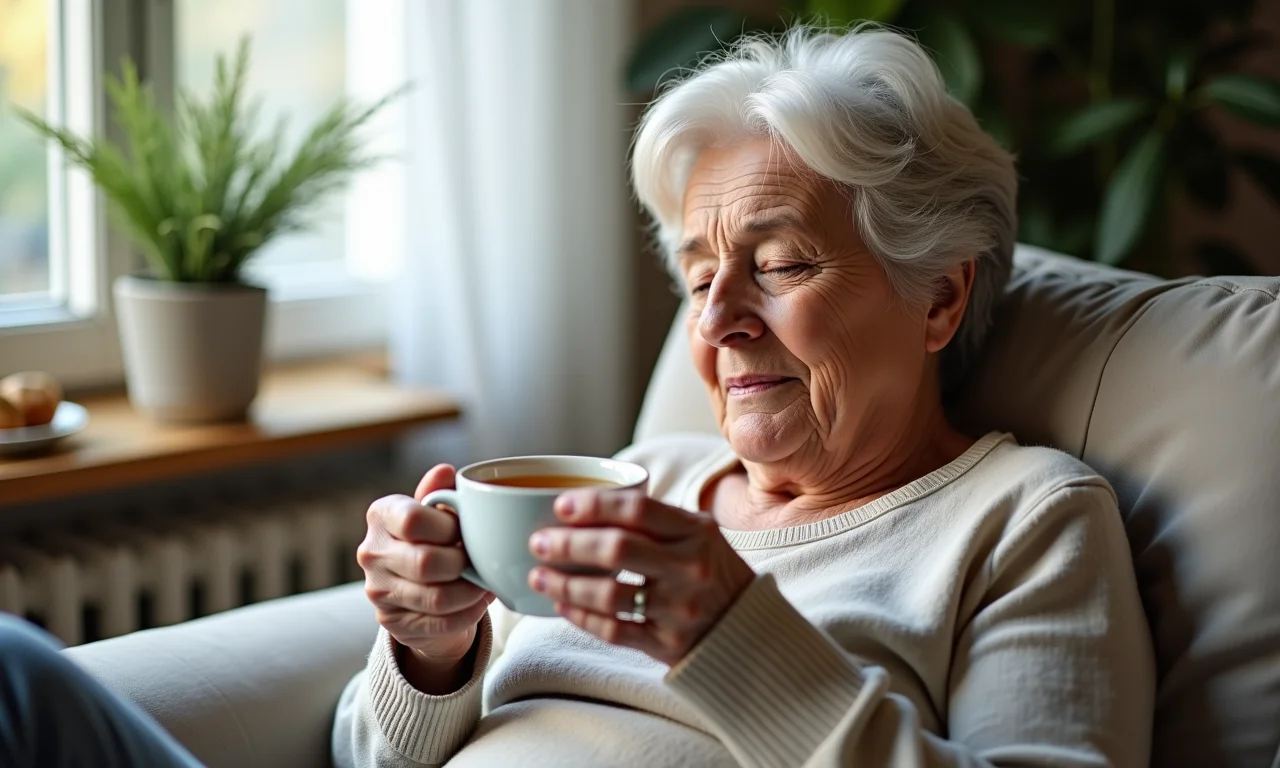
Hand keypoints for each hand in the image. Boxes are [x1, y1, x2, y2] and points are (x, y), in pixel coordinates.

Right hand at [358, 465, 493, 679]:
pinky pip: (440, 622)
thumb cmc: (433, 540)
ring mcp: (377, 590)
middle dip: (464, 563)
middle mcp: (371, 551)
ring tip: (485, 583)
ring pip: (436, 597)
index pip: (413, 520)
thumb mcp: (436, 512)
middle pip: (426, 562)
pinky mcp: (391, 621)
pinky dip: (468, 613)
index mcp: (381, 514)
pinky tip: (477, 602)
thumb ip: (440, 493)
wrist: (418, 589)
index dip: (449, 528)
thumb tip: (446, 471)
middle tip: (480, 561)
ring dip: (471, 592)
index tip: (466, 532)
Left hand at [526, 489, 754, 665]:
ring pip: (610, 594)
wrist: (749, 630)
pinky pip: (614, 630)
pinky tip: (562, 606)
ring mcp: (680, 608)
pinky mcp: (669, 644)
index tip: (560, 506)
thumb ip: (653, 518)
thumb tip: (583, 502)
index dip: (593, 505)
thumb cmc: (711, 572)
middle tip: (538, 542)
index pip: (638, 509)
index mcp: (697, 531)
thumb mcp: (698, 535)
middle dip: (569, 544)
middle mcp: (691, 568)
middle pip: (617, 549)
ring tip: (539, 576)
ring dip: (565, 585)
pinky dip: (581, 617)